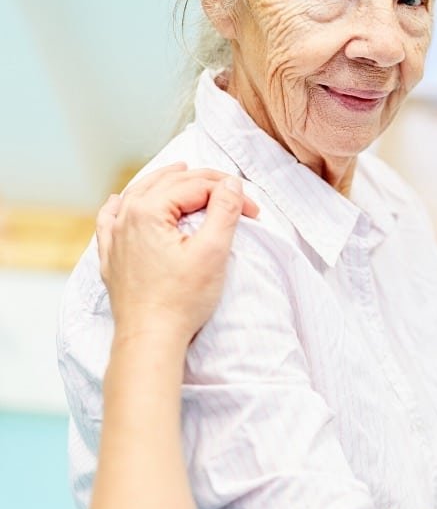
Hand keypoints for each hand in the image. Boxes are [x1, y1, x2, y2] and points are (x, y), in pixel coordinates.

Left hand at [96, 163, 259, 346]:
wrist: (150, 338)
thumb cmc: (181, 300)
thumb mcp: (213, 251)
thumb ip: (224, 211)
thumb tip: (231, 184)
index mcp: (148, 210)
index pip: (197, 186)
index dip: (230, 193)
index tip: (254, 212)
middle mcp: (126, 217)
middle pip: (170, 183)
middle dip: (206, 184)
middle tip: (233, 193)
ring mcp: (115, 236)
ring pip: (140, 194)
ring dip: (165, 180)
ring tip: (182, 170)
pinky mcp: (111, 255)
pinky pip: (110, 219)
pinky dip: (121, 205)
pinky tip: (121, 200)